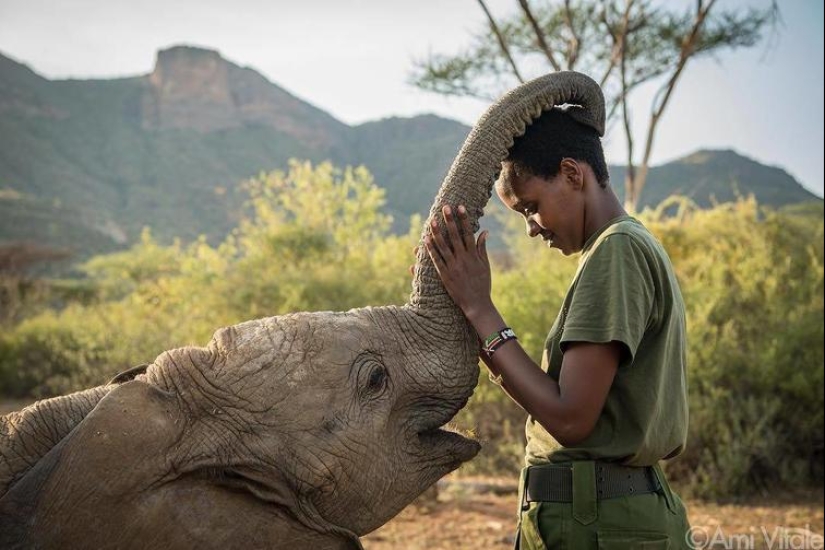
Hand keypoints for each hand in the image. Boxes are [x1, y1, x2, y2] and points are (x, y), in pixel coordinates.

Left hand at [424, 205, 491, 319]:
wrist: (477, 304)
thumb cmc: (482, 284)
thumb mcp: (485, 265)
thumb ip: (482, 248)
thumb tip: (485, 231)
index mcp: (473, 255)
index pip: (468, 233)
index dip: (464, 219)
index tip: (460, 207)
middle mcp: (463, 259)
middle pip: (454, 236)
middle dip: (449, 221)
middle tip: (444, 208)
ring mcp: (453, 267)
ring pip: (443, 246)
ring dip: (436, 233)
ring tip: (431, 221)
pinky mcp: (445, 275)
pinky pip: (436, 260)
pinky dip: (431, 250)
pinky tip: (425, 240)